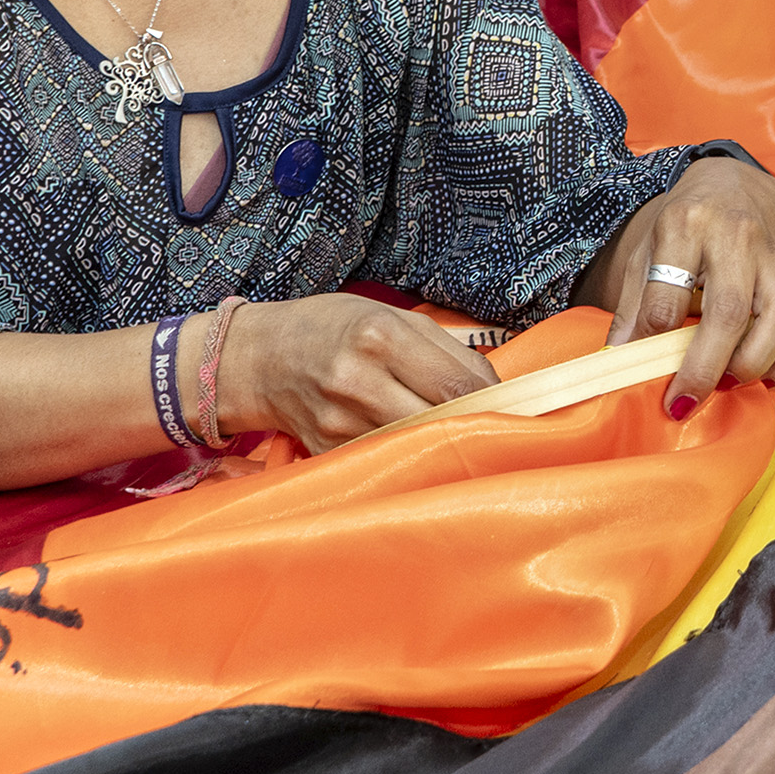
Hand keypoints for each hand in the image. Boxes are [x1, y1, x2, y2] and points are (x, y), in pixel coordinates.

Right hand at [217, 292, 499, 453]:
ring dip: (443, 441)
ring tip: (455, 432)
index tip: (514, 406)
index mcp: (379, 336)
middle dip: (473, 423)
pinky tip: (413, 441)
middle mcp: (357, 379)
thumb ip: (446, 349)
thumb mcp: (389, 315)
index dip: (494, 400)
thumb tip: (497, 387)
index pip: (457, 383)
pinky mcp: (329, 450)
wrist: (259, 357)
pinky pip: (386, 458)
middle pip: (441, 420)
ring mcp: (340, 420)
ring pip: (416, 444)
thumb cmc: (332, 328)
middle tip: (493, 424)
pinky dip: (408, 452)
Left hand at [605, 158, 774, 415]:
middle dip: (704, 368)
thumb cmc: (688, 222)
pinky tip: (760, 374)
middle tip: (683, 402)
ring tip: (723, 382)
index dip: (653, 337)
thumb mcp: (649, 247)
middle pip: (729, 312)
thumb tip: (620, 357)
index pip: (668, 291)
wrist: (741, 184)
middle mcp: (738, 239)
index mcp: (688, 225)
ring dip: (749, 367)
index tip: (643, 370)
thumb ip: (634, 301)